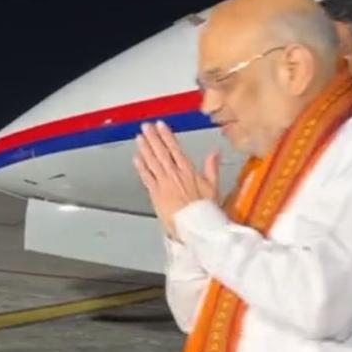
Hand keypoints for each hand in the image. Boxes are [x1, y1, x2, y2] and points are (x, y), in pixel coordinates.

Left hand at [133, 120, 219, 239]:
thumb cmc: (204, 209)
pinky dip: (140, 167)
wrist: (195, 226)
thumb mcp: (213, 186)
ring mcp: (163, 183)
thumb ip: (212, 167)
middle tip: (146, 126)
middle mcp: (174, 174)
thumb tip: (215, 152)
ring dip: (145, 148)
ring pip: (152, 162)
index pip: (175, 148)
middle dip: (153, 137)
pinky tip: (136, 158)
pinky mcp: (155, 194)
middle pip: (161, 152)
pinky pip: (146, 177)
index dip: (167, 135)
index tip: (161, 125)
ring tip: (139, 137)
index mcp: (188, 171)